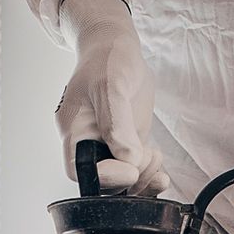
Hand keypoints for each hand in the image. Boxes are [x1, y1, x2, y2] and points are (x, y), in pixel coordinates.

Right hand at [57, 0, 164, 193]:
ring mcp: (109, 147)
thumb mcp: (110, 86)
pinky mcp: (127, 145)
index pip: (80, 172)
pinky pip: (137, 171)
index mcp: (74, 132)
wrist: (117, 48)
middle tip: (148, 156)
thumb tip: (128, 158)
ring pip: (123, 182)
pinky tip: (159, 161)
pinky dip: (151, 173)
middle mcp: (89, 144)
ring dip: (144, 177)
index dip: (106, 177)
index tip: (130, 166)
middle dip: (130, 178)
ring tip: (155, 154)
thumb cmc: (107, 60)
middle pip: (103, 184)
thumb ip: (117, 123)